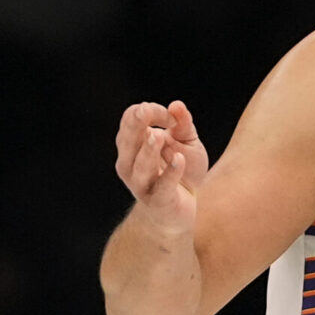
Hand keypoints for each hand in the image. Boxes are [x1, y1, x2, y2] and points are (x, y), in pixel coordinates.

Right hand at [115, 100, 208, 231]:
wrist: (182, 209)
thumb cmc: (181, 170)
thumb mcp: (187, 142)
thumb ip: (183, 124)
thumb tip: (177, 105)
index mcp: (132, 144)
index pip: (133, 119)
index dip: (151, 111)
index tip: (172, 117)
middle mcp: (130, 163)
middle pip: (128, 140)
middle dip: (136, 125)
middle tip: (146, 111)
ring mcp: (141, 183)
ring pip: (140, 165)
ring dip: (148, 150)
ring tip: (159, 137)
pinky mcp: (158, 200)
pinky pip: (162, 186)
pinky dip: (171, 173)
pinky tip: (179, 159)